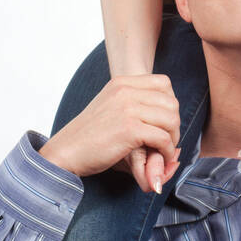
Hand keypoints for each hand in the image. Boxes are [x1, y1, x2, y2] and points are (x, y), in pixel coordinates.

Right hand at [40, 75, 181, 193]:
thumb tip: (170, 114)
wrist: (66, 152)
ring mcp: (128, 108)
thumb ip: (134, 103)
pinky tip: (158, 158)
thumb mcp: (111, 108)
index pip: (164, 83)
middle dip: (174, 125)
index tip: (163, 123)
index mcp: (121, 82)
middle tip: (166, 141)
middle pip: (171, 102)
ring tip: (162, 151)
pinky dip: (165, 151)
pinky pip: (163, 138)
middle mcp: (125, 90)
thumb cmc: (89, 136)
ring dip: (172, 139)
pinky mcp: (130, 129)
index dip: (169, 105)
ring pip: (171, 119)